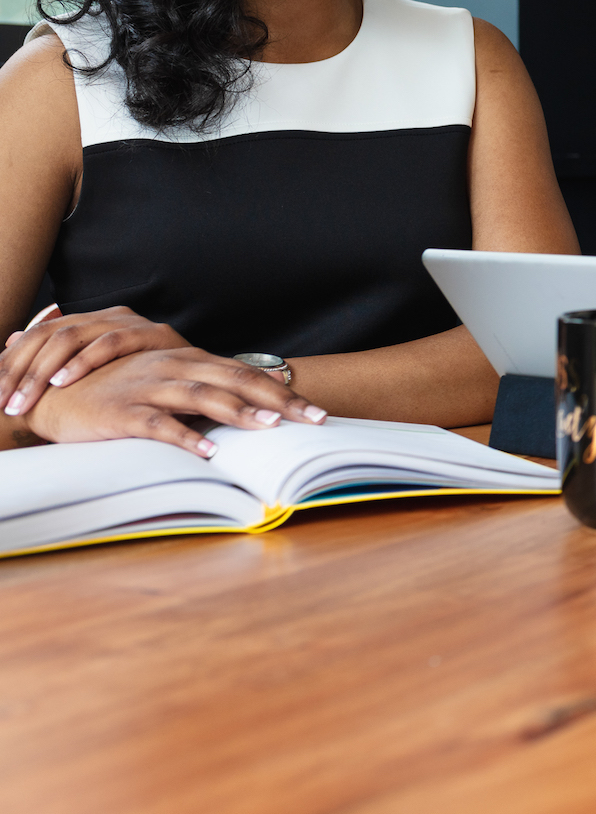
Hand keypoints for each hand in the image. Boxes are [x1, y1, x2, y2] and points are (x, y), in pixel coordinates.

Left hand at [2, 306, 190, 418]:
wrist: (209, 380)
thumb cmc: (149, 382)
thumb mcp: (99, 374)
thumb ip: (57, 356)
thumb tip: (10, 339)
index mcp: (91, 323)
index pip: (37, 337)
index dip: (11, 365)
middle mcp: (107, 317)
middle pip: (47, 335)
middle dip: (19, 372)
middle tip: (2, 404)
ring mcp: (131, 323)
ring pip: (70, 336)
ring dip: (42, 372)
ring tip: (24, 400)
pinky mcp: (154, 334)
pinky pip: (110, 342)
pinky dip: (83, 362)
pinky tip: (62, 382)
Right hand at [23, 347, 326, 456]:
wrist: (56, 390)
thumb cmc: (120, 389)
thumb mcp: (169, 382)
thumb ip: (211, 387)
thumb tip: (263, 395)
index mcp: (190, 361)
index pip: (247, 374)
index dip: (285, 392)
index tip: (321, 413)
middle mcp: (174, 368)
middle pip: (235, 381)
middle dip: (278, 400)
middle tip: (315, 419)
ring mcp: (148, 388)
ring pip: (202, 396)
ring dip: (239, 411)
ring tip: (271, 427)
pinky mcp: (122, 412)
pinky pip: (158, 424)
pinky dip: (185, 437)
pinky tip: (208, 451)